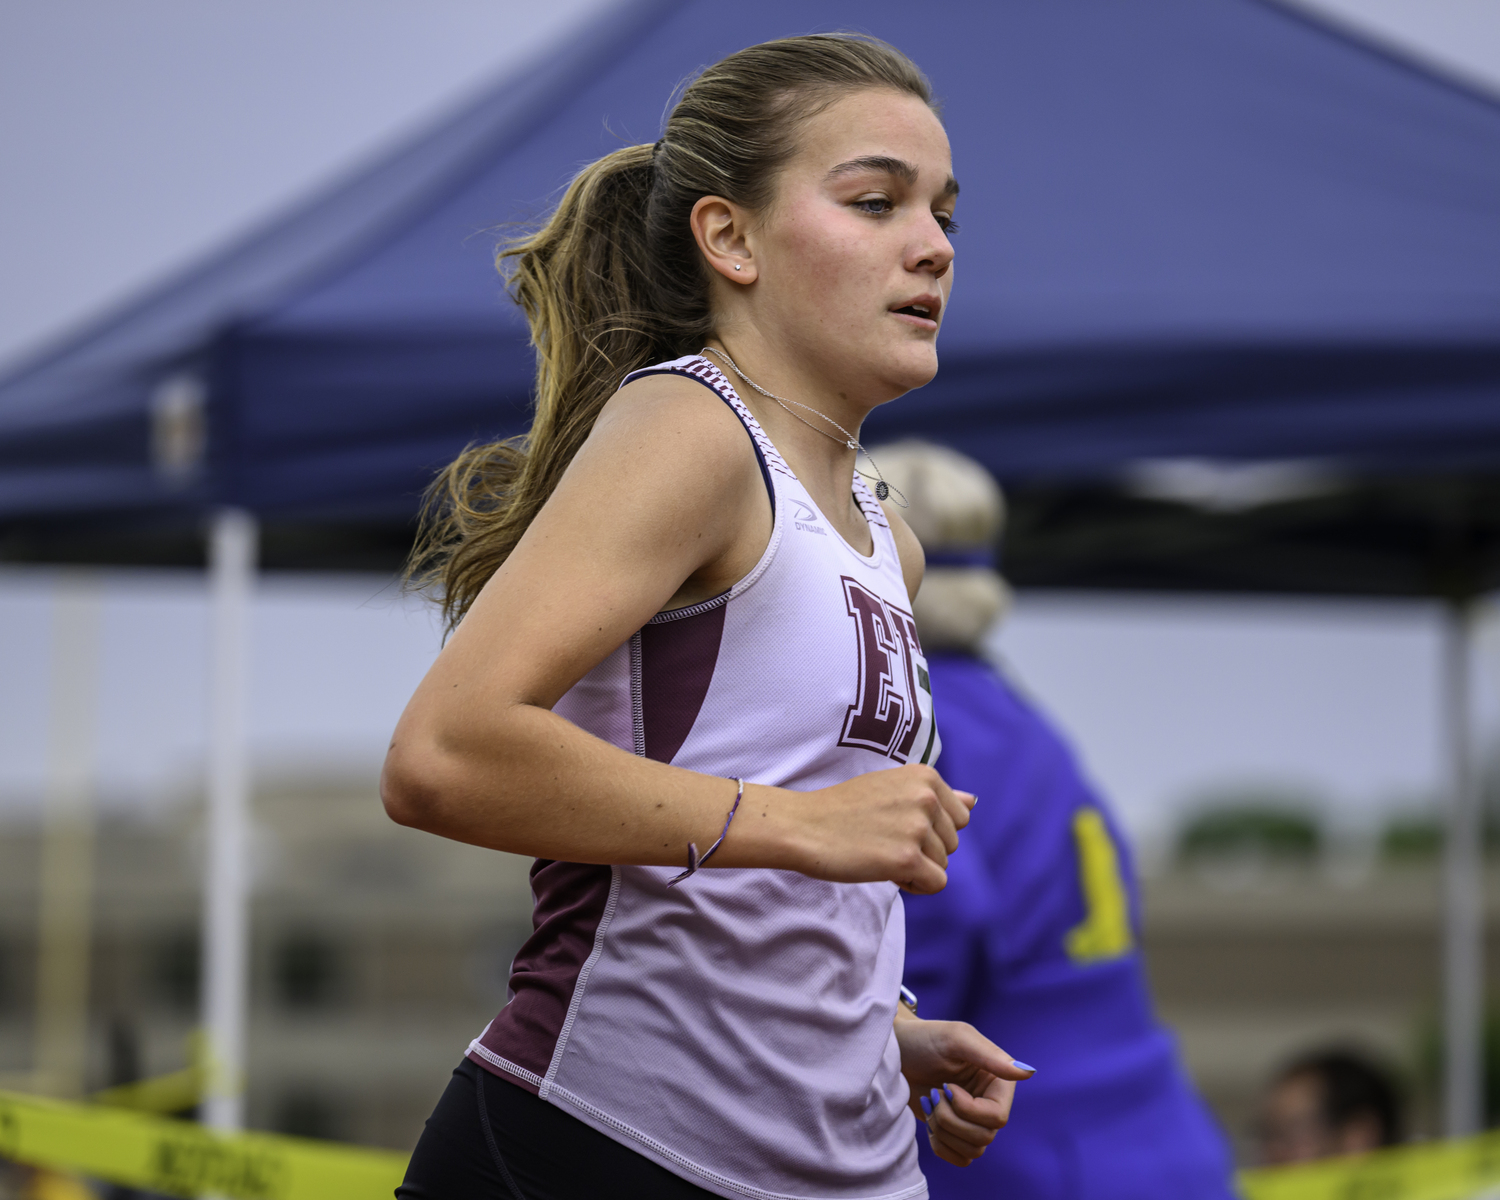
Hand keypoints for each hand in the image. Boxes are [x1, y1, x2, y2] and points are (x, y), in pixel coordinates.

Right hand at [788, 765, 974, 892]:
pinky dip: (915, 886)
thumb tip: (974, 801)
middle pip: (953, 843)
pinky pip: (936, 883)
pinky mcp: (907, 857)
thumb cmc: (843, 809)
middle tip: (884, 842)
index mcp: (924, 776)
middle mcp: (926, 797)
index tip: (897, 826)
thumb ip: (935, 795)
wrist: (803, 826)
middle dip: (924, 851)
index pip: (959, 817)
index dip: (931, 830)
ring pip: (943, 864)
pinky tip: (888, 873)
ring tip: (881, 854)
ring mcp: (917, 827)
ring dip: (917, 868)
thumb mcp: (891, 788)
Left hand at [894, 1015, 1034, 1166]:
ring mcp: (972, 1120)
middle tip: (933, 1094)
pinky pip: (960, 1159)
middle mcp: (989, 1103)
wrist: (894, 1053)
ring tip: (930, 1103)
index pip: (998, 1117)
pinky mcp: (955, 1133)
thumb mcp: (956, 1038)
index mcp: (997, 1082)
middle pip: (984, 1137)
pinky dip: (941, 1146)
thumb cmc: (924, 1039)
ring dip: (943, 1131)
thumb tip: (1027, 1072)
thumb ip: (990, 1055)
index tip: (947, 1087)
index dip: (969, 1110)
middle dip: (950, 1120)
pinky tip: (930, 1120)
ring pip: (973, 1151)